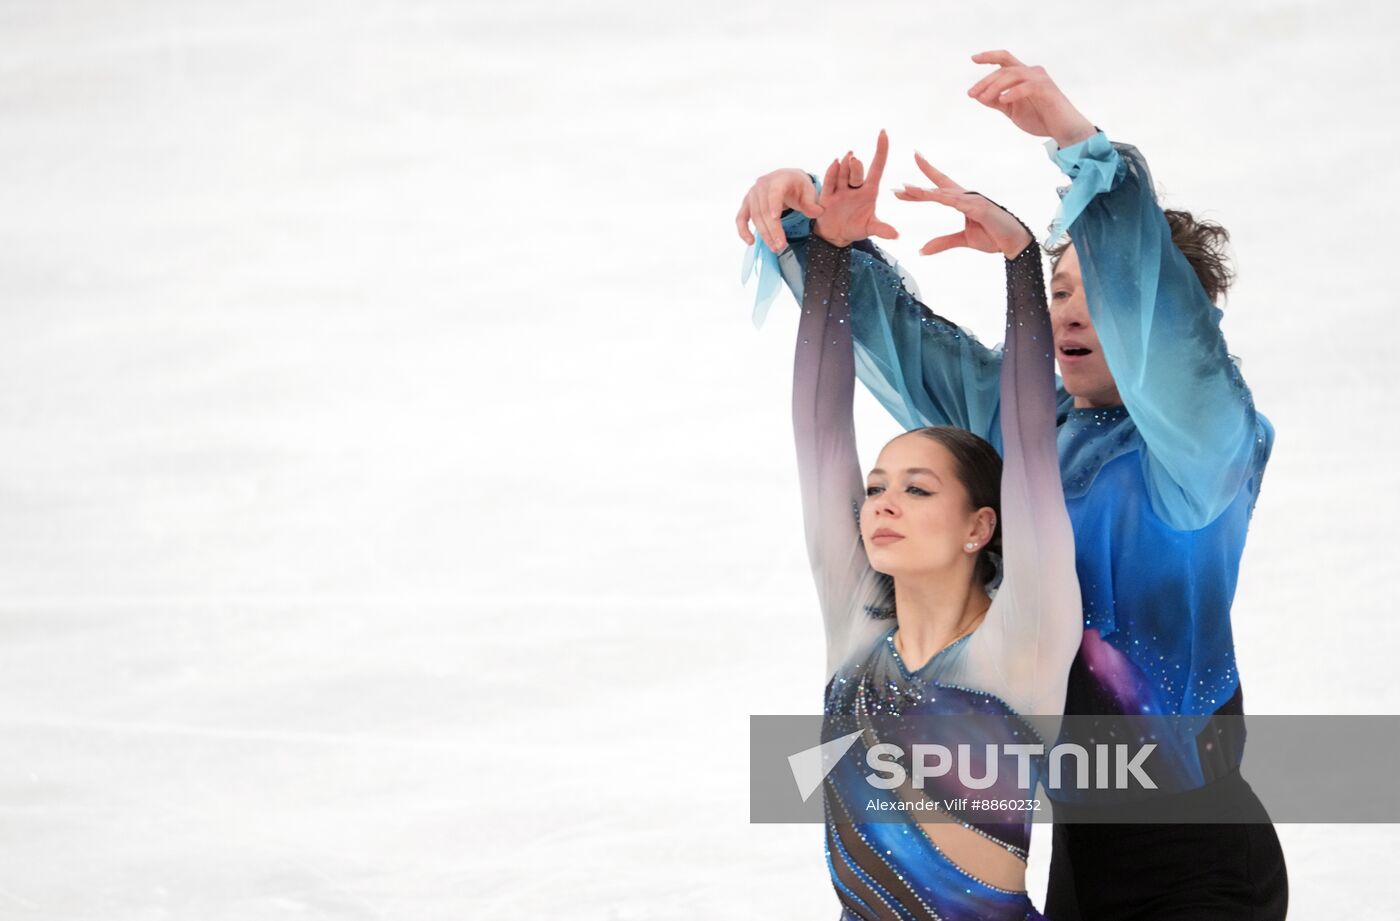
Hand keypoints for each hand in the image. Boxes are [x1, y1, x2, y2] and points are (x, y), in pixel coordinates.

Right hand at [736, 168, 824, 251]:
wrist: (787, 180)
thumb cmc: (798, 186)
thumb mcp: (809, 191)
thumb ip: (812, 203)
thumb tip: (818, 212)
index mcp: (779, 179)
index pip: (775, 191)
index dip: (774, 204)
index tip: (776, 218)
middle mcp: (762, 184)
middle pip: (764, 209)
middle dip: (772, 229)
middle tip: (781, 246)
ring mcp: (752, 194)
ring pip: (755, 217)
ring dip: (764, 234)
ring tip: (775, 248)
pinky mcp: (747, 203)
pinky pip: (741, 218)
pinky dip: (743, 230)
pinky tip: (750, 242)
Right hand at [811, 129, 898, 247]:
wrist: (835, 235)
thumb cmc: (855, 227)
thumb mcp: (869, 229)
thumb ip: (881, 229)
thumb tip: (896, 235)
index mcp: (869, 191)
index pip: (877, 167)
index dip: (881, 150)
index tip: (883, 133)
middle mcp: (855, 187)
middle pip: (857, 173)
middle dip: (856, 167)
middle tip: (855, 160)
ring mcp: (841, 190)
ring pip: (843, 175)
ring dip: (845, 166)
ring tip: (847, 157)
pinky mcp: (827, 196)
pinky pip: (830, 183)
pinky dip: (832, 173)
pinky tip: (835, 163)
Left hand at [893, 153, 1031, 259]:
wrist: (1014, 244)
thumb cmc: (994, 237)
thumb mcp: (963, 241)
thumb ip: (942, 242)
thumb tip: (921, 250)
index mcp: (961, 202)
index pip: (939, 187)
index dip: (926, 175)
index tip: (909, 170)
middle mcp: (965, 197)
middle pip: (937, 188)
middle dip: (917, 186)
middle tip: (896, 186)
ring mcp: (973, 200)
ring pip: (944, 193)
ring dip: (925, 191)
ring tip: (906, 189)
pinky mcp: (980, 208)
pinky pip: (958, 203)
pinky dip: (945, 199)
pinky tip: (933, 196)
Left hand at [966, 50, 1095, 148]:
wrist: (1063, 130)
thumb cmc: (1040, 118)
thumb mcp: (1012, 110)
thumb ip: (997, 102)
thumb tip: (978, 96)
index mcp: (1024, 76)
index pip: (1005, 60)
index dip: (990, 56)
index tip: (973, 58)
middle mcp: (1032, 72)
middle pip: (1005, 69)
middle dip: (986, 81)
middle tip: (971, 93)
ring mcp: (1040, 79)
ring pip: (1014, 75)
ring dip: (996, 86)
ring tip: (984, 98)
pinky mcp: (1047, 90)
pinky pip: (1027, 87)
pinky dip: (1013, 92)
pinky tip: (1002, 100)